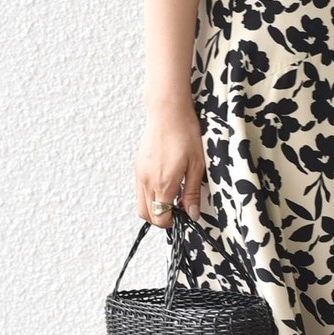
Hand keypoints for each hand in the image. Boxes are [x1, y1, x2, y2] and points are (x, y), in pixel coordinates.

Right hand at [134, 102, 204, 226]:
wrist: (167, 112)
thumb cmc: (184, 133)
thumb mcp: (196, 165)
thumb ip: (191, 192)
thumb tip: (192, 213)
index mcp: (163, 183)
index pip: (161, 217)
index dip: (173, 222)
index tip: (183, 216)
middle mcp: (147, 181)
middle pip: (147, 215)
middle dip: (162, 218)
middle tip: (178, 211)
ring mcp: (139, 174)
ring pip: (141, 204)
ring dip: (154, 208)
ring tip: (172, 197)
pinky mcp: (137, 167)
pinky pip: (139, 191)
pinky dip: (149, 196)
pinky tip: (164, 186)